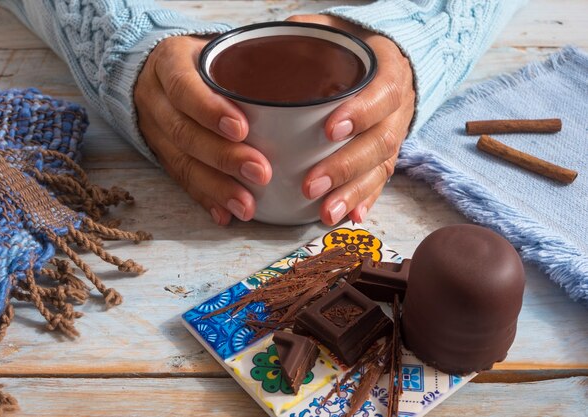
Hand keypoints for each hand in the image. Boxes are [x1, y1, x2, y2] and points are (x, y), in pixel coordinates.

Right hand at [135, 36, 271, 224]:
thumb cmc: (204, 60)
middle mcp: (156, 98)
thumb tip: (311, 71)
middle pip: (185, 132)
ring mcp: (155, 130)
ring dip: (216, 188)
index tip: (243, 129)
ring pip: (181, 164)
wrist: (158, 73)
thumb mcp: (219, 47)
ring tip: (246, 206)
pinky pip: (181, 181)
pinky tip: (225, 214)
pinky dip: (206, 199)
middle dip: (224, 157)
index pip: (184, 87)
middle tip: (261, 173)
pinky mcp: (161, 155)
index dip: (210, 110)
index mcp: (169, 63)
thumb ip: (252, 58)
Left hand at [287, 15, 414, 224]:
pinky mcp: (385, 154)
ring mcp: (393, 132)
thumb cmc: (350, 45)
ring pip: (381, 167)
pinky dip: (365, 200)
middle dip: (346, 166)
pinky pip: (380, 180)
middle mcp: (397, 106)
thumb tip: (261, 43)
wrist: (383, 57)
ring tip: (325, 212)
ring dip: (352, 192)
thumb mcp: (330, 29)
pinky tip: (349, 217)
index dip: (361, 113)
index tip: (331, 129)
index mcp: (387, 70)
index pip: (382, 92)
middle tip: (311, 185)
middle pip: (382, 141)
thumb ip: (302, 33)